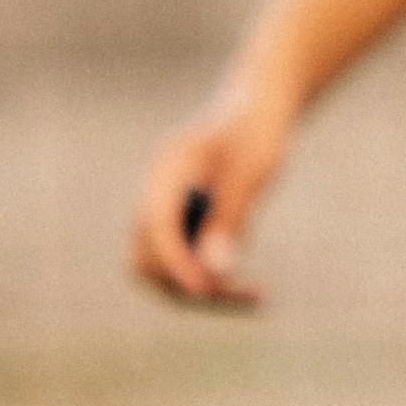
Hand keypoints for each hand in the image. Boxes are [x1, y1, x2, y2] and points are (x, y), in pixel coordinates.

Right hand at [127, 88, 291, 308]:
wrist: (256, 109)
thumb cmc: (257, 131)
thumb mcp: (252, 171)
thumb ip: (230, 216)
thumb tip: (215, 270)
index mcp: (167, 171)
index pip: (157, 227)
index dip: (178, 263)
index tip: (210, 291)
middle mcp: (156, 196)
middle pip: (148, 258)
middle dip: (188, 283)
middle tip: (244, 294)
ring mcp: (165, 212)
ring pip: (163, 270)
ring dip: (202, 289)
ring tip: (253, 295)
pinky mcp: (182, 226)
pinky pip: (184, 265)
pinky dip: (211, 281)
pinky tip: (250, 289)